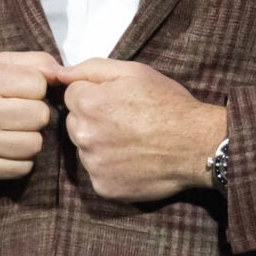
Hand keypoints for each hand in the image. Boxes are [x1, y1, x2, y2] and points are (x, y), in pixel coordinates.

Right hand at [0, 51, 63, 187]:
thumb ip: (34, 62)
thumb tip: (64, 73)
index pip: (39, 84)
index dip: (35, 90)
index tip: (20, 94)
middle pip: (40, 115)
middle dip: (34, 116)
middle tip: (17, 116)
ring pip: (35, 144)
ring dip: (29, 140)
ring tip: (11, 133)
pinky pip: (23, 167)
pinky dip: (19, 161)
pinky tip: (3, 151)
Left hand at [57, 59, 225, 203]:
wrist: (197, 144)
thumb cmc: (168, 103)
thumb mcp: (133, 72)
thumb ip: (90, 68)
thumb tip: (58, 73)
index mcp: (88, 104)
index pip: (72, 96)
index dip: (95, 95)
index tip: (118, 101)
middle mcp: (84, 136)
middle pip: (75, 124)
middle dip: (93, 120)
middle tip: (126, 121)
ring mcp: (93, 165)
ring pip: (85, 149)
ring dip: (100, 145)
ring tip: (132, 141)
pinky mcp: (104, 187)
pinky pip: (98, 173)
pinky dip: (111, 168)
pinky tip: (133, 160)